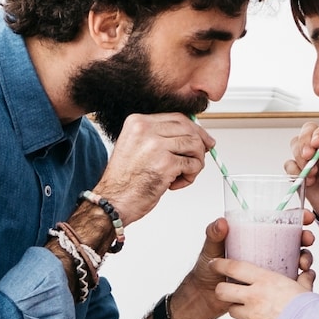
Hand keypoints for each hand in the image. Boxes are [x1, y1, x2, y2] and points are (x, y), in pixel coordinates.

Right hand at [94, 113, 214, 226]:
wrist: (113, 200)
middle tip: (199, 159)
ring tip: (182, 175)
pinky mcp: (166, 164)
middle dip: (200, 146)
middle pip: (189, 130)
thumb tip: (193, 136)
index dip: (195, 130)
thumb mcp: (137, 147)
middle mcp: (146, 129)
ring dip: (195, 163)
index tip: (204, 140)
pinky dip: (190, 177)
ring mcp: (156, 146)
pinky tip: (175, 184)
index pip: (177, 118)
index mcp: (137, 122)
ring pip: (195, 146)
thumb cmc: (125, 179)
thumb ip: (159, 137)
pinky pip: (193, 165)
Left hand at [183, 213, 317, 318]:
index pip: (234, 268)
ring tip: (250, 310)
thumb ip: (303, 280)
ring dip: (239, 310)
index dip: (220, 264)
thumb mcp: (305, 289)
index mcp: (265, 280)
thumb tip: (307, 273)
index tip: (213, 263)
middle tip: (225, 290)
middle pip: (223, 291)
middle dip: (221, 290)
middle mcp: (254, 297)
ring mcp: (252, 316)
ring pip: (233, 311)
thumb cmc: (309, 308)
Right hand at [285, 117, 318, 223]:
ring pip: (296, 145)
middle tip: (307, 156)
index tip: (316, 143)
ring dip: (299, 156)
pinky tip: (309, 182)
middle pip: (308, 132)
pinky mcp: (302, 172)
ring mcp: (312, 159)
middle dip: (305, 141)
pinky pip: (290, 164)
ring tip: (311, 173)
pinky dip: (294, 171)